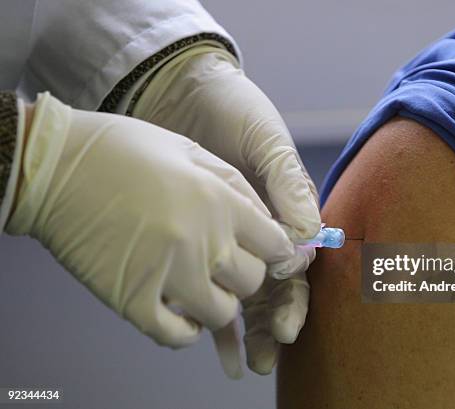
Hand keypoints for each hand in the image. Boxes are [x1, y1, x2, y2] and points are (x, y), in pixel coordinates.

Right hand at [6, 92, 294, 349]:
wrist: (54, 167)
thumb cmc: (123, 151)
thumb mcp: (190, 151)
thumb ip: (234, 187)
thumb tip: (265, 222)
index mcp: (219, 200)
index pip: (276, 245)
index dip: (273, 250)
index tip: (261, 251)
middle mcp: (203, 240)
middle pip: (253, 281)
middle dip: (243, 275)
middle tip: (221, 264)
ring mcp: (169, 274)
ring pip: (222, 313)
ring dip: (215, 303)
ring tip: (196, 286)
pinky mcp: (133, 301)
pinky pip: (177, 336)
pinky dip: (183, 329)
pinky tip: (174, 309)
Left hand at [131, 46, 320, 373]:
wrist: (183, 91)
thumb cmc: (235, 109)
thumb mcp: (268, 141)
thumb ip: (287, 185)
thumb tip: (308, 237)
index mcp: (288, 207)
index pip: (299, 262)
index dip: (295, 294)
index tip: (284, 322)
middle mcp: (263, 227)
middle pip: (276, 287)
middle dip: (274, 322)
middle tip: (266, 352)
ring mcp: (231, 234)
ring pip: (246, 293)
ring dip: (247, 329)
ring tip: (245, 362)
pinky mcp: (200, 236)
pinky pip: (208, 279)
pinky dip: (212, 311)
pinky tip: (211, 343)